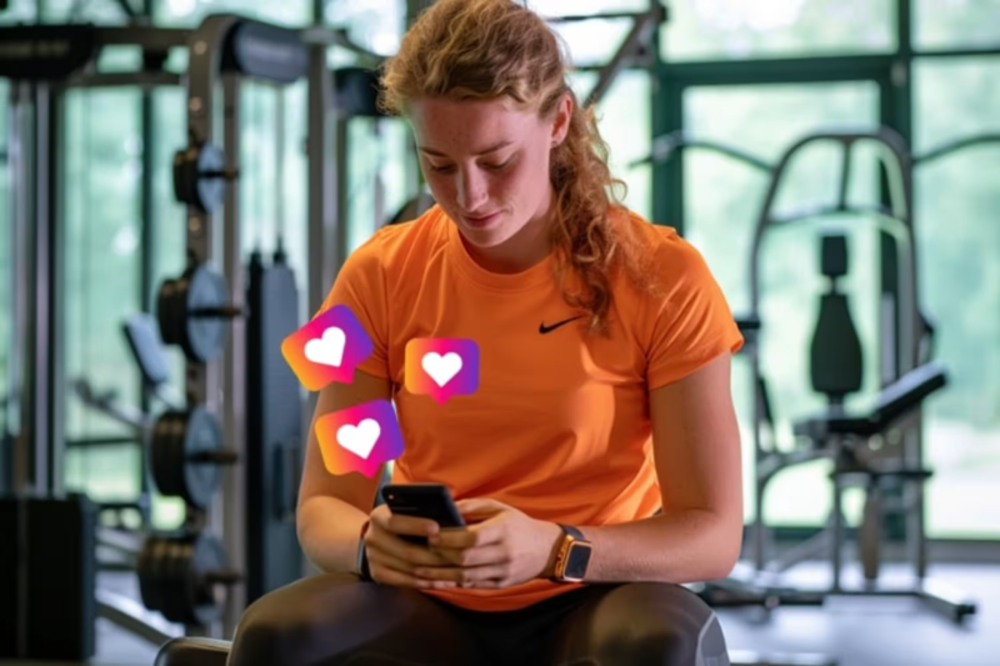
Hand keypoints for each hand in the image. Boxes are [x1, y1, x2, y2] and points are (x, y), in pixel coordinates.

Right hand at [364, 503, 461, 589]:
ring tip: (455, 570)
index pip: (395, 521)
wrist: (378, 536)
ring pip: (409, 568)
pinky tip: (440, 581)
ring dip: (434, 572)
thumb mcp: (406, 510)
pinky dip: (424, 583)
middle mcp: (372, 537)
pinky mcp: (377, 574)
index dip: (416, 525)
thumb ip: (424, 509)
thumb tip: (454, 511)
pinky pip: (404, 581)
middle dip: (435, 555)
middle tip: (457, 556)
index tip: (436, 528)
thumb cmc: (403, 520)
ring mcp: (373, 558)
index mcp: (379, 516)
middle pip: (407, 551)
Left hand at [414, 498, 563, 589]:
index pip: (472, 537)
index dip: (448, 539)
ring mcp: (502, 571)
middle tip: (419, 552)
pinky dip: (452, 584)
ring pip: (465, 577)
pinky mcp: (500, 584)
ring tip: (418, 571)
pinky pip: (471, 586)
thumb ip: (472, 506)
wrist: (546, 550)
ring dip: (440, 575)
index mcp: (503, 530)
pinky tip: (435, 581)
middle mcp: (504, 553)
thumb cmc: (518, 524)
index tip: (431, 536)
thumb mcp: (499, 507)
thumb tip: (446, 508)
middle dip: (439, 556)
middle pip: (465, 559)